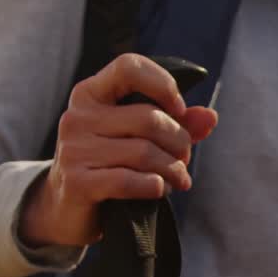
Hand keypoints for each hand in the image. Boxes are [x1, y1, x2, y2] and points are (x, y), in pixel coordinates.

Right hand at [20, 54, 218, 246]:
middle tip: (184, 158)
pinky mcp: (77, 182)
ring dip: (173, 169)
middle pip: (149, 118)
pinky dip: (155, 186)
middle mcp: (77, 116)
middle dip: (180, 141)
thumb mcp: (139, 137)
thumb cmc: (110, 165)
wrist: (67, 209)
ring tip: (178, 178)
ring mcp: (74, 149)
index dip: (163, 84)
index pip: (129, 67)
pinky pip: (130, 180)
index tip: (179, 109)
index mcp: (91, 94)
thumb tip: (210, 117)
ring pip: (145, 152)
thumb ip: (176, 123)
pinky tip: (160, 189)